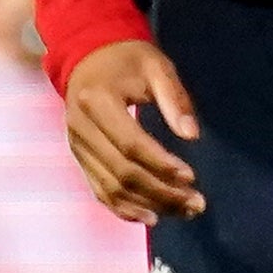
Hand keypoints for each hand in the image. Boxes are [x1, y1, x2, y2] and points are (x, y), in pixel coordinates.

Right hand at [59, 35, 206, 223]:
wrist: (88, 56)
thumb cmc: (127, 59)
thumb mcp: (156, 67)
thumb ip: (175, 98)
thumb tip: (191, 135)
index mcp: (97, 100)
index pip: (130, 144)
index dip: (160, 164)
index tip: (190, 177)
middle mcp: (80, 127)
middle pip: (122, 172)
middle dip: (161, 193)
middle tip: (196, 204)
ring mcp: (76, 145)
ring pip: (111, 188)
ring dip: (148, 205)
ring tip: (182, 212)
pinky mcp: (78, 156)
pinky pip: (99, 190)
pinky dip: (124, 208)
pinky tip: (151, 216)